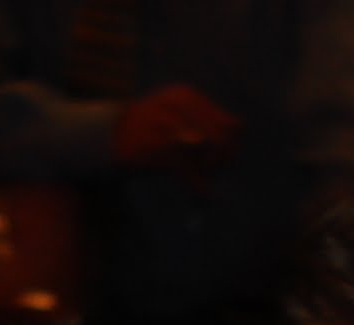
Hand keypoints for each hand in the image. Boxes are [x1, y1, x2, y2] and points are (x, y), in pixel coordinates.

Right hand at [111, 85, 238, 183]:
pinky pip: (190, 171)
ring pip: (209, 151)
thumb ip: (210, 123)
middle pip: (222, 139)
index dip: (231, 149)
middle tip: (210, 174)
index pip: (229, 126)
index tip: (219, 163)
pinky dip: (198, 188)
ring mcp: (167, 124)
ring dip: (209, 172)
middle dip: (222, 162)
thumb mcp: (181, 119)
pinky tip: (201, 198)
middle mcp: (178, 105)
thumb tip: (241, 126)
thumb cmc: (152, 132)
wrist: (111, 137)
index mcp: (186, 96)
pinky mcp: (157, 146)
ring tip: (201, 184)